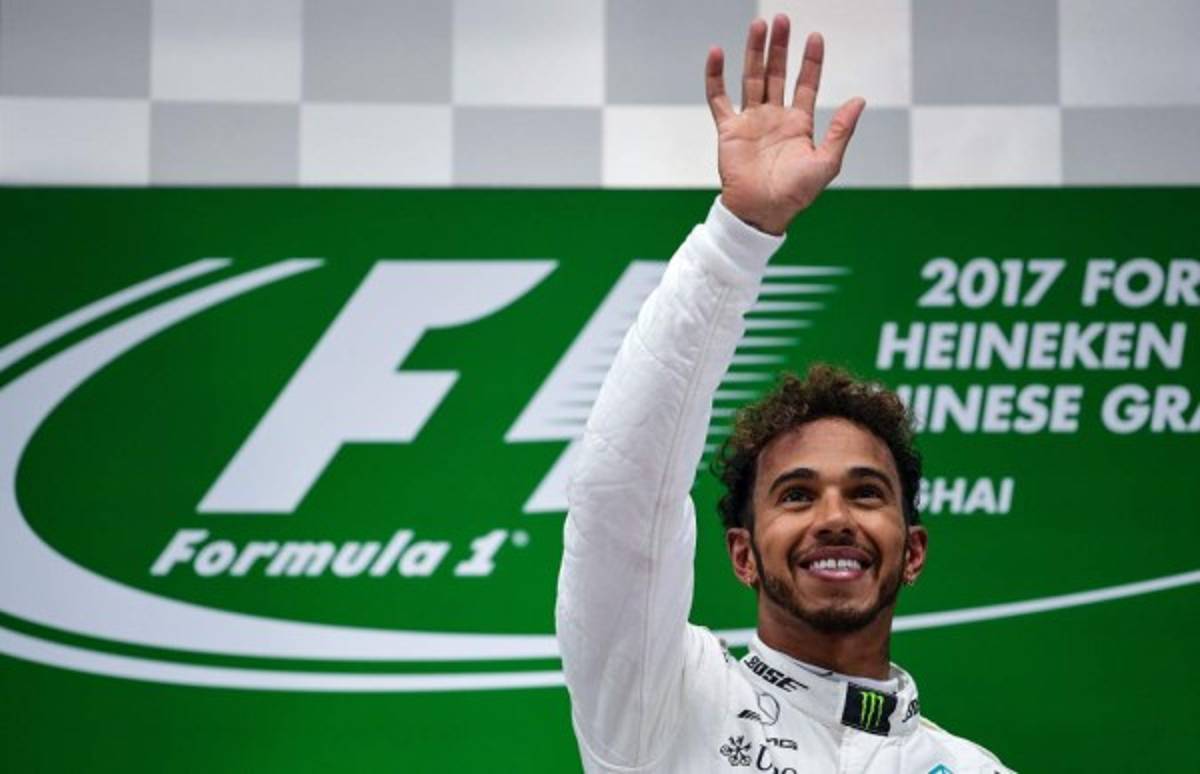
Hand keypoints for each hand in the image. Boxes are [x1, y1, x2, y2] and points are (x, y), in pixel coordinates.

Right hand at [706, 15, 864, 234]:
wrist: (761, 213)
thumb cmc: (795, 194)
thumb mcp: (826, 162)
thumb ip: (841, 130)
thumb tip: (859, 100)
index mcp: (799, 124)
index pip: (806, 84)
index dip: (811, 61)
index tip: (815, 38)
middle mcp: (774, 117)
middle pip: (777, 74)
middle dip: (780, 47)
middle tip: (782, 20)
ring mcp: (750, 121)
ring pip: (752, 78)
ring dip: (754, 52)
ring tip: (759, 25)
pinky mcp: (728, 129)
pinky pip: (719, 98)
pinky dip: (716, 76)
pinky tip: (717, 53)